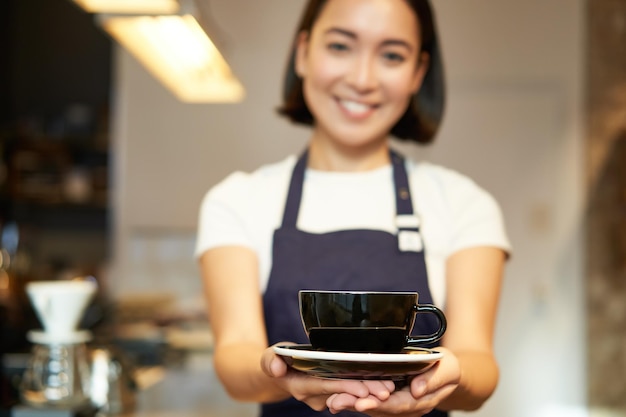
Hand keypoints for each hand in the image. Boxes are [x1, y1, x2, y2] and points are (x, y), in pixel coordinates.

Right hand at [261, 343, 395, 411]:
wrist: (279, 372)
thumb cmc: (277, 361)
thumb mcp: (269, 357)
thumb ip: (271, 361)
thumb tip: (277, 367)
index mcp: (301, 386)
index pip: (327, 387)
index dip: (346, 388)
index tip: (364, 389)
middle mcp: (315, 395)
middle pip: (343, 393)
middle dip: (365, 392)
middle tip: (386, 391)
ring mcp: (324, 396)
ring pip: (349, 394)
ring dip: (369, 392)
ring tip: (389, 388)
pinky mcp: (333, 392)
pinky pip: (350, 391)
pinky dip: (366, 388)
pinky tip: (383, 384)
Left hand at [326, 347, 459, 415]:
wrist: (447, 372)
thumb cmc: (446, 368)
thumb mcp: (447, 368)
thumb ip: (433, 379)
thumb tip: (416, 389)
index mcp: (421, 401)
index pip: (397, 405)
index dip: (379, 405)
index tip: (362, 403)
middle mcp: (407, 406)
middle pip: (380, 409)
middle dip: (357, 406)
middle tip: (338, 402)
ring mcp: (397, 403)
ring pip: (372, 406)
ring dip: (352, 404)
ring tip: (333, 401)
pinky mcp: (389, 396)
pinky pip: (371, 399)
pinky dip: (355, 398)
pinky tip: (339, 396)